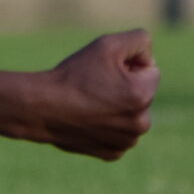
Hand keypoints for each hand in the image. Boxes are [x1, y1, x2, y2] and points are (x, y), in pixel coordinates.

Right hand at [36, 30, 157, 159]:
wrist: (41, 108)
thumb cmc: (74, 75)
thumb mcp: (108, 44)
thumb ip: (140, 40)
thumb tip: (149, 59)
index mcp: (143, 95)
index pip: (151, 70)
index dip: (129, 65)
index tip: (106, 70)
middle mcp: (141, 123)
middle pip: (143, 94)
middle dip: (126, 87)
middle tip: (96, 87)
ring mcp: (127, 142)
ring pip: (132, 115)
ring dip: (119, 108)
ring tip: (91, 103)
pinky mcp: (113, 154)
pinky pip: (119, 134)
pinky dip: (108, 127)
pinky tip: (89, 120)